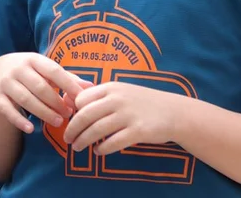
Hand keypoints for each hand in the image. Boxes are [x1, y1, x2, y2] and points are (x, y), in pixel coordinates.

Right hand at [0, 53, 85, 133]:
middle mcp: (18, 68)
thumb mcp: (44, 69)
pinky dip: (18, 120)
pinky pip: (6, 110)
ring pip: (25, 99)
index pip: (53, 71)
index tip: (80, 99)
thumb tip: (91, 87)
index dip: (68, 85)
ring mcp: (6, 82)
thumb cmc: (29, 71)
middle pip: (40, 87)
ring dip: (43, 112)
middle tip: (69, 114)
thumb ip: (66, 78)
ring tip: (58, 122)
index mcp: (34, 59)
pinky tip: (30, 129)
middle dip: (56, 102)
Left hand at [64, 82, 181, 153]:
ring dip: (83, 141)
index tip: (69, 121)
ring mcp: (128, 115)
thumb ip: (101, 96)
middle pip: (85, 115)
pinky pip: (113, 142)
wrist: (174, 111)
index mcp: (111, 87)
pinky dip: (102, 149)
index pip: (81, 99)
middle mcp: (117, 99)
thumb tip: (72, 100)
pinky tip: (98, 152)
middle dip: (72, 129)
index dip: (72, 111)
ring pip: (96, 130)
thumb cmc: (143, 102)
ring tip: (78, 147)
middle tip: (67, 138)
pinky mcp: (138, 131)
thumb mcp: (122, 91)